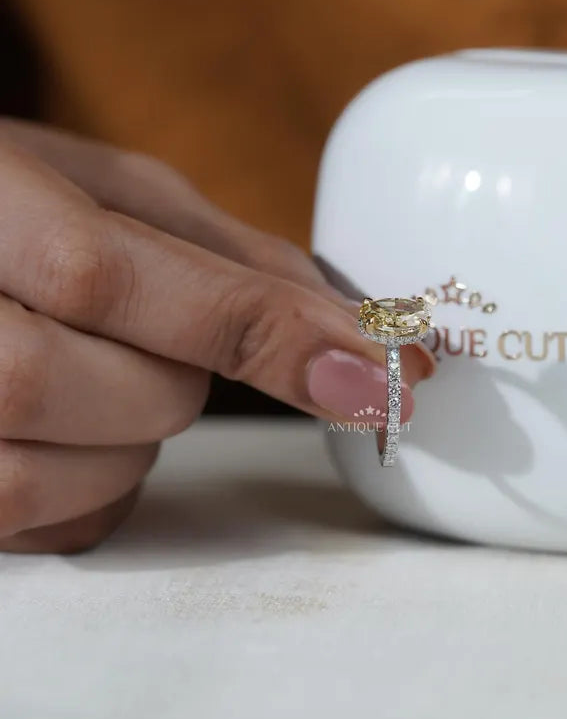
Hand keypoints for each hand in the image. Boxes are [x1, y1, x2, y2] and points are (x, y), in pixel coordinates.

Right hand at [0, 119, 433, 552]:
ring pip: (103, 475)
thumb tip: (354, 324)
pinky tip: (74, 429)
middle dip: (187, 375)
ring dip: (143, 432)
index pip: (109, 277)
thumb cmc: (12, 207)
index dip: (261, 327)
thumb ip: (230, 253)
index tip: (379, 374)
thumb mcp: (106, 192)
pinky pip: (71, 526)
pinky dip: (107, 484)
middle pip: (133, 392)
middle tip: (148, 334)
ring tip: (92, 370)